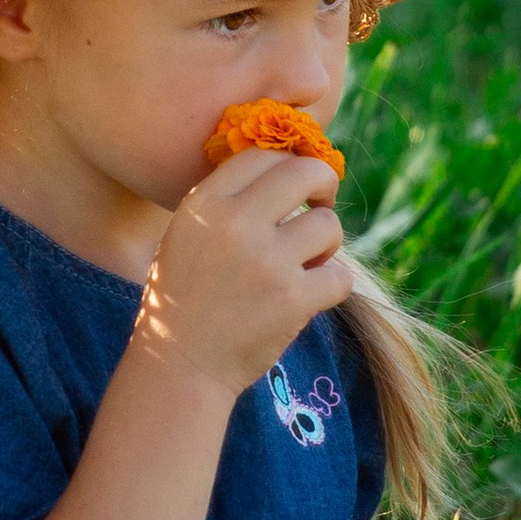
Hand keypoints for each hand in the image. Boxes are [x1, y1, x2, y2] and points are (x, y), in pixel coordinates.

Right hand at [138, 147, 350, 400]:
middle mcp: (234, 223)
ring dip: (327, 245)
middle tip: (320, 207)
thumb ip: (229, 201)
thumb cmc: (185, 298)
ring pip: (329, 225)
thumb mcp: (187, 234)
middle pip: (306, 171)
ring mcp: (266, 261)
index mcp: (204, 204)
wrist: (179, 364)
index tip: (296, 187)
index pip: (263, 155)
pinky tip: (311, 296)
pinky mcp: (292, 299)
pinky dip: (333, 286)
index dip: (289, 165)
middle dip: (324, 185)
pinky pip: (340, 276)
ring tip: (307, 265)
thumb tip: (290, 168)